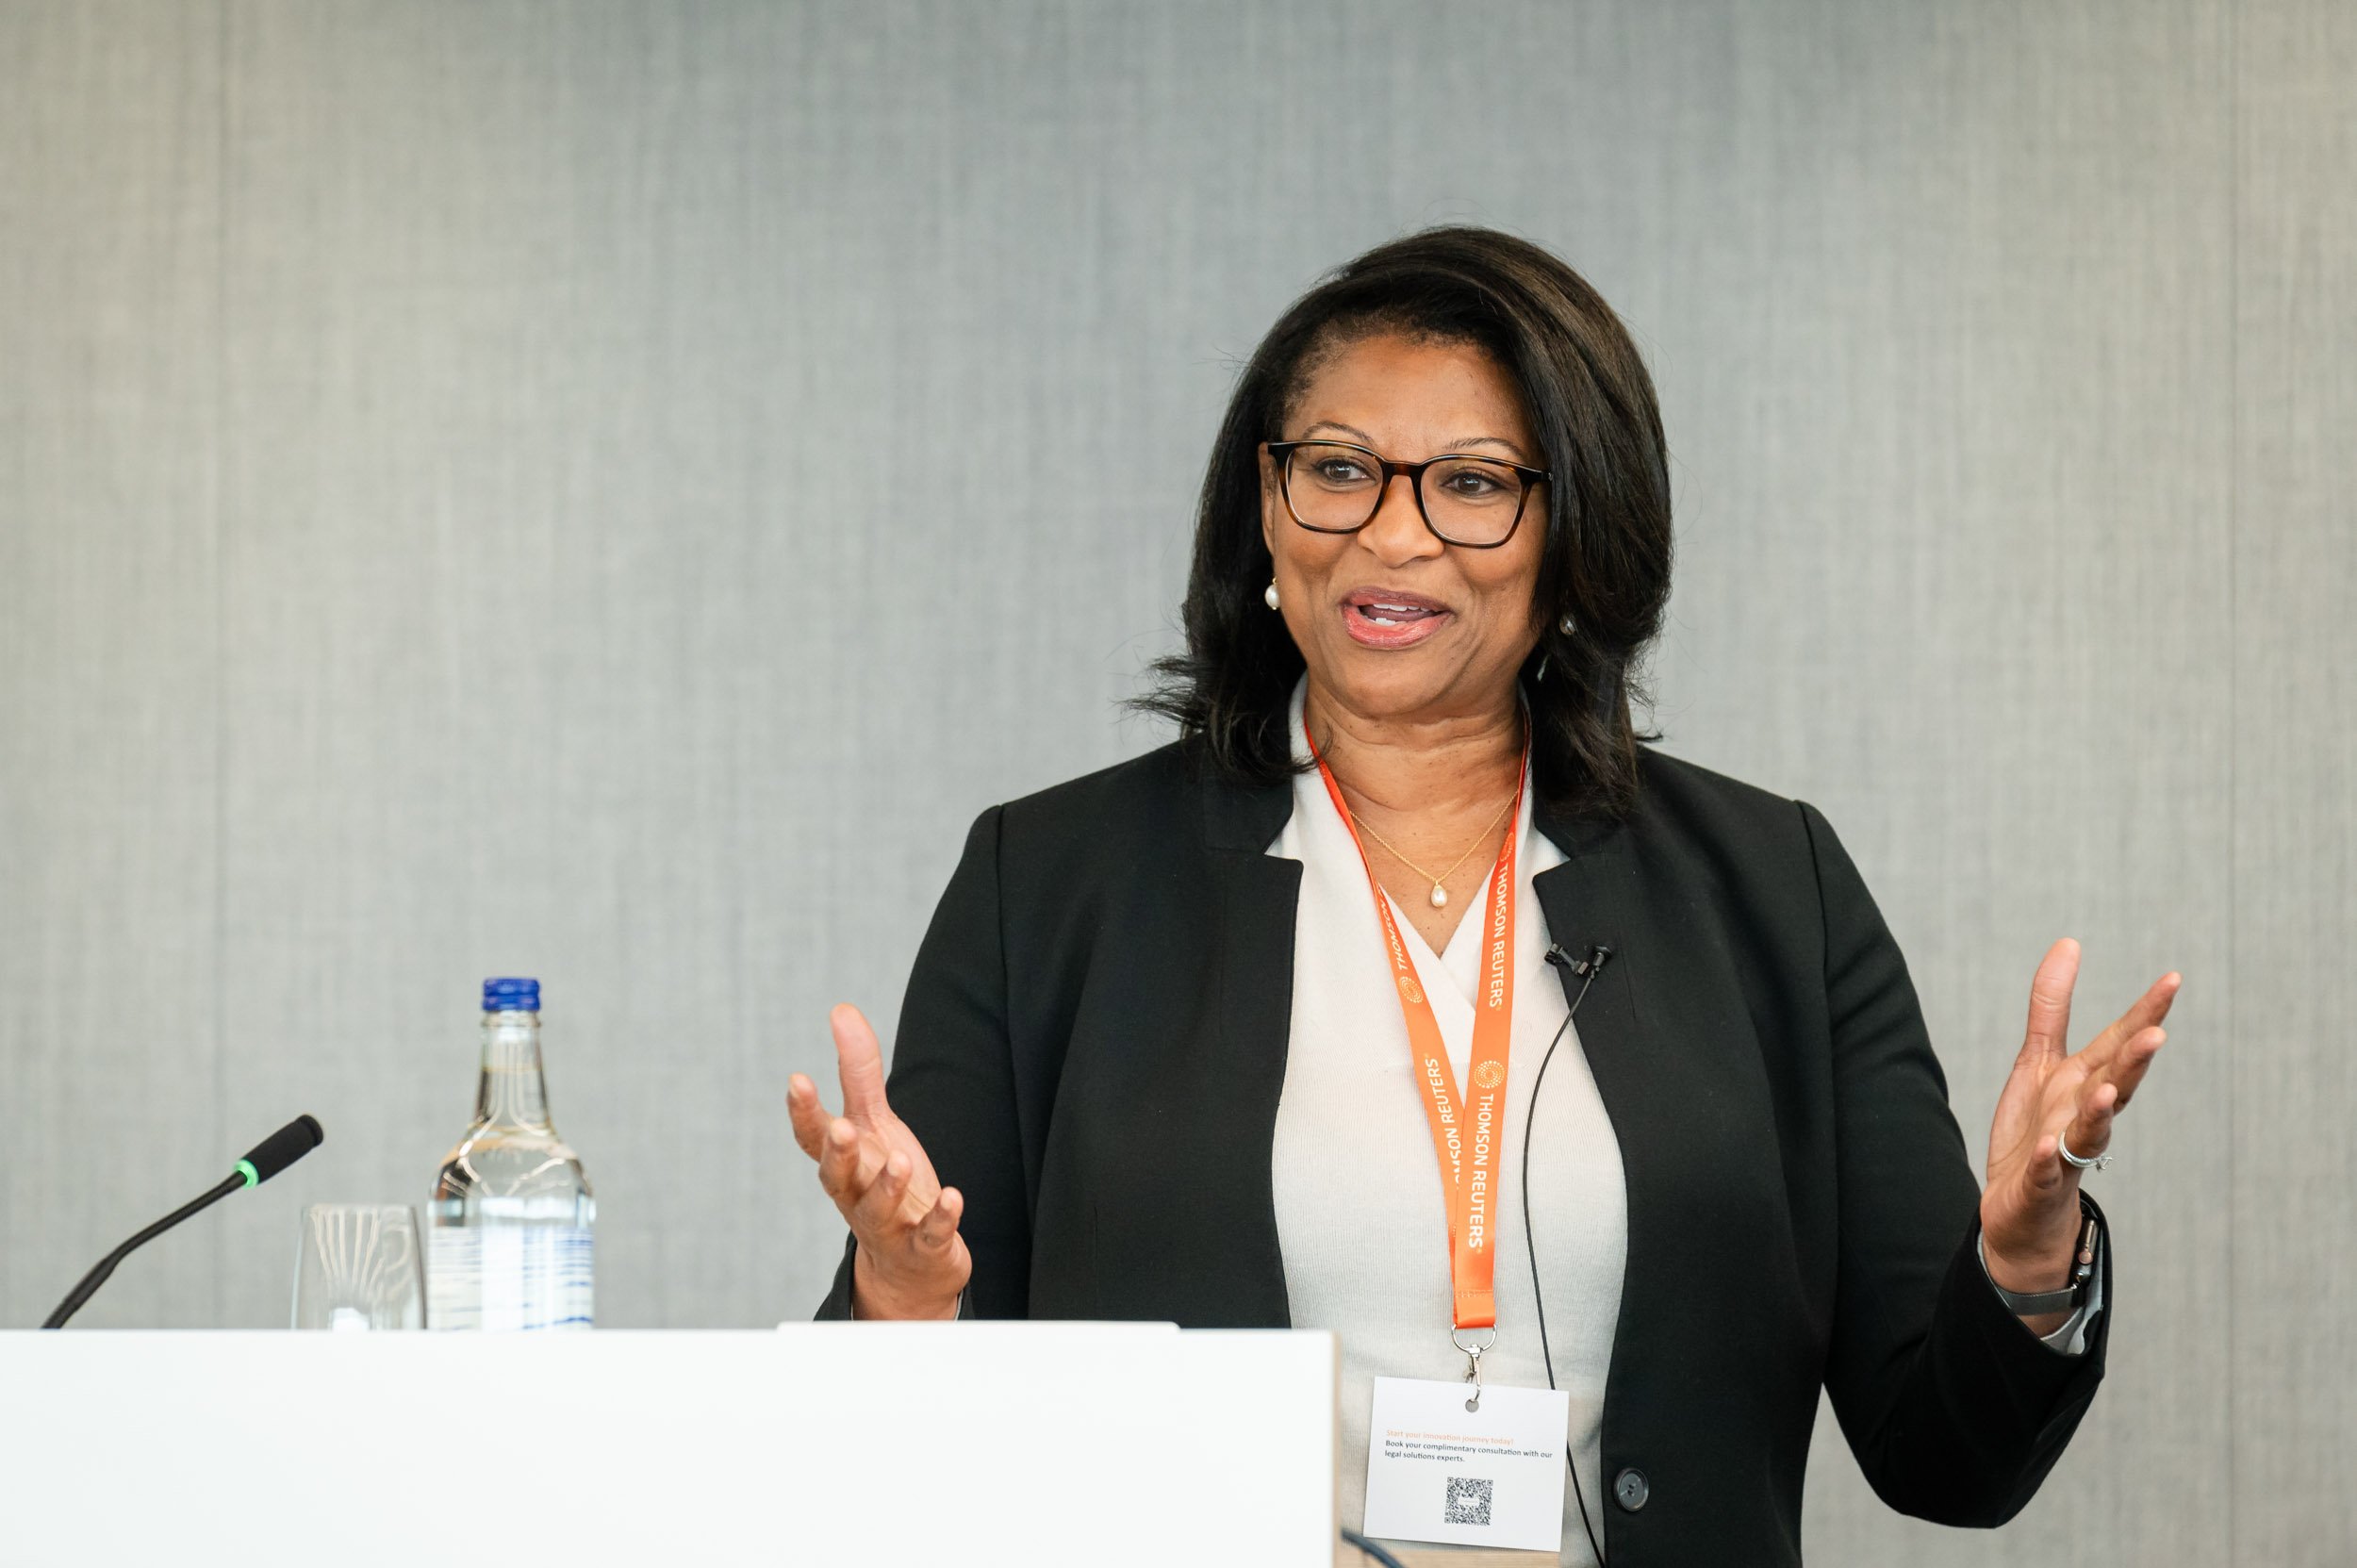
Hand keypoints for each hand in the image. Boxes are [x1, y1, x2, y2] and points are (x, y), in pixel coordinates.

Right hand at [787, 1003, 969, 1319]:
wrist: (911, 1265)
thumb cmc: (884, 1181)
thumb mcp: (874, 1123)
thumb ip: (857, 1071)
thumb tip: (841, 1009)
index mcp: (842, 1164)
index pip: (813, 1139)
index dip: (804, 1112)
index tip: (798, 1079)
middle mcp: (856, 1195)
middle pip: (838, 1178)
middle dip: (837, 1154)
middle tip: (840, 1129)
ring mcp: (888, 1226)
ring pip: (878, 1211)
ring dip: (886, 1188)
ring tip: (899, 1161)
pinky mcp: (923, 1248)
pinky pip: (929, 1237)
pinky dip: (940, 1220)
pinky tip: (953, 1197)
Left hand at [1981, 938, 2177, 1322]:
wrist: (2022, 1209)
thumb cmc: (2038, 1128)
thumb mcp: (2039, 1060)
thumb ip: (2052, 1005)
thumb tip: (2069, 942)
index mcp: (2085, 1081)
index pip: (2119, 1044)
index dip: (2145, 1013)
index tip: (2172, 979)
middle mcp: (2083, 1114)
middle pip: (2115, 1084)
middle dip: (2135, 1062)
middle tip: (2157, 1034)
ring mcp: (2064, 1151)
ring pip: (2090, 1131)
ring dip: (2100, 1111)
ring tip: (2109, 1089)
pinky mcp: (2038, 1184)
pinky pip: (2044, 1173)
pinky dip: (2046, 1162)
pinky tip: (2045, 1150)